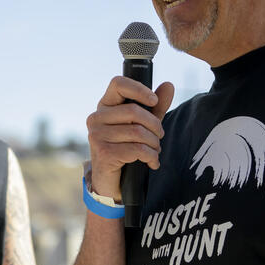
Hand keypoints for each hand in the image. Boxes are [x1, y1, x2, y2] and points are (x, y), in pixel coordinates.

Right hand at [86, 77, 175, 199]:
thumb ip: (155, 106)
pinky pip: (136, 149)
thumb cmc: (127, 148)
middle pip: (134, 111)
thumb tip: (168, 85)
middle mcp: (96, 118)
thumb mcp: (144, 125)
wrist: (112, 181)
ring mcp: (97, 135)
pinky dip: (151, 157)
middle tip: (159, 137)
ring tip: (155, 151)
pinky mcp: (103, 152)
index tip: (154, 101)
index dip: (139, 89)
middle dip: (155, 125)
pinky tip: (152, 162)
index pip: (118, 84)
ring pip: (137, 132)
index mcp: (105, 106)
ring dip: (154, 144)